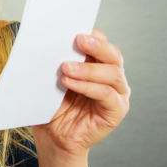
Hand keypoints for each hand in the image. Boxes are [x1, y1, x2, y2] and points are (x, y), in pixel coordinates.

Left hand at [33, 29, 130, 157]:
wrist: (53, 137)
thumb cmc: (52, 104)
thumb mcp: (52, 77)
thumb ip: (57, 60)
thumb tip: (49, 39)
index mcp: (98, 63)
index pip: (102, 42)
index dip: (91, 34)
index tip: (74, 29)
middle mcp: (112, 76)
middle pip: (113, 54)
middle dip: (97, 45)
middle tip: (78, 40)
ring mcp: (117, 93)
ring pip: (113, 73)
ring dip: (88, 69)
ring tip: (66, 68)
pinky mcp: (116, 111)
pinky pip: (107, 95)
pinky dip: (89, 87)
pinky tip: (71, 83)